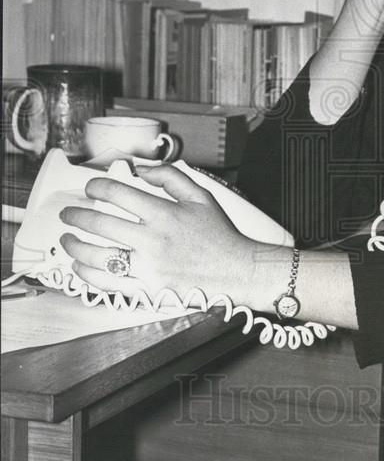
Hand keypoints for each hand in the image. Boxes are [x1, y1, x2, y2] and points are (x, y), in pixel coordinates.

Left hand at [58, 165, 271, 302]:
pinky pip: (107, 282)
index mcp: (164, 213)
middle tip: (68, 214)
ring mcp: (148, 267)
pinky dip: (87, 274)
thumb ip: (170, 177)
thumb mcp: (201, 196)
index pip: (117, 192)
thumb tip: (140, 171)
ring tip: (68, 239)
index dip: (96, 186)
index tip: (91, 188)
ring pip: (96, 255)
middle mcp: (153, 239)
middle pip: (99, 222)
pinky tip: (81, 266)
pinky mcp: (147, 290)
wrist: (238, 271)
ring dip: (74, 245)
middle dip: (75, 215)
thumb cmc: (220, 235)